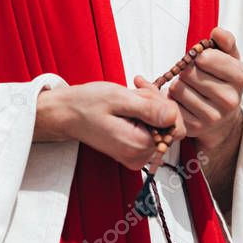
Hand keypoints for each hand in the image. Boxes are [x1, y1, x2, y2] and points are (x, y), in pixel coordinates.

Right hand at [34, 81, 185, 172]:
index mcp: (137, 145)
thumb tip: (173, 115)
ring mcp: (136, 155)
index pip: (176, 127)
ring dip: (149, 105)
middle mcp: (139, 156)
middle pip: (169, 126)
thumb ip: (148, 108)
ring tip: (131, 92)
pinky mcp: (132, 150)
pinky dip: (143, 112)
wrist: (66, 114)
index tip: (145, 90)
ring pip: (160, 126)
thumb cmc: (86, 104)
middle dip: (156, 102)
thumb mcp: (118, 98)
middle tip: (136, 87)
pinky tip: (130, 101)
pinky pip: (150, 129)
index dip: (166, 104)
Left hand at [165, 26, 242, 150]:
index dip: (198, 55)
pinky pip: (172, 106)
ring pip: (178, 89)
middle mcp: (230, 100)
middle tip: (193, 74)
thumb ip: (225, 41)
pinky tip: (184, 101)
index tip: (202, 59)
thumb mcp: (229, 58)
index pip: (206, 57)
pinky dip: (173, 101)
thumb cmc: (222, 79)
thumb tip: (217, 32)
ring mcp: (213, 117)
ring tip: (190, 88)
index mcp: (240, 77)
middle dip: (187, 70)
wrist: (223, 116)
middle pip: (189, 73)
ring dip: (179, 84)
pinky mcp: (195, 128)